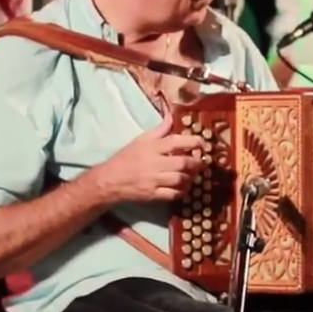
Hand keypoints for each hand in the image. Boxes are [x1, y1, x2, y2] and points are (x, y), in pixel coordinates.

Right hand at [89, 110, 204, 202]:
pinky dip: (182, 191)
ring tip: (193, 174)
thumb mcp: (141, 140)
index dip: (195, 142)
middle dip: (197, 163)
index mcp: (152, 147)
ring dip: (191, 177)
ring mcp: (154, 180)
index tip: (203, 145)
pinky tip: (184, 186)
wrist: (109, 180)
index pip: (177, 142)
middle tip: (201, 162)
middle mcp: (155, 163)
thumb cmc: (126, 157)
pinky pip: (174, 194)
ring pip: (181, 179)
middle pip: (183, 163)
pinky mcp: (153, 194)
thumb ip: (160, 130)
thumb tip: (172, 116)